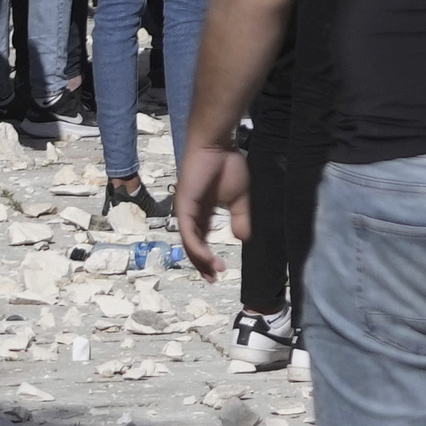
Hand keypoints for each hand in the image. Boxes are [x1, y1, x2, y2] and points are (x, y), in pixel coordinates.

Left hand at [173, 137, 244, 279]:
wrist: (217, 146)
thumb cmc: (227, 166)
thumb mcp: (238, 198)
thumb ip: (239, 218)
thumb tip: (242, 238)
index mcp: (202, 214)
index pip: (202, 241)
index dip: (208, 258)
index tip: (220, 272)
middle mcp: (190, 216)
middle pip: (193, 247)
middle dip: (202, 265)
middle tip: (213, 279)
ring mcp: (185, 213)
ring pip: (189, 244)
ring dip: (200, 260)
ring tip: (213, 271)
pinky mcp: (183, 207)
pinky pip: (188, 233)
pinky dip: (197, 247)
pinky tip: (207, 256)